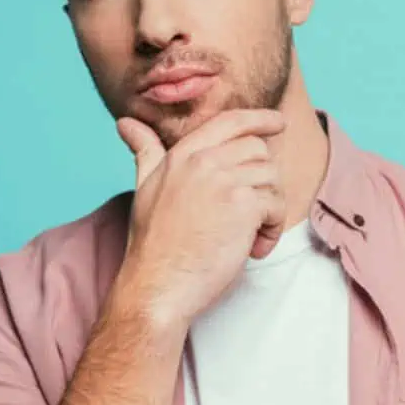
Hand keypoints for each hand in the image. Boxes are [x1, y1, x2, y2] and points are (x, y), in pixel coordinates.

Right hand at [111, 109, 288, 331]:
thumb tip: (125, 123)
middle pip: (258, 150)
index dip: (259, 119)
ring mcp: (225, 180)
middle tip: (251, 215)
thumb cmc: (153, 245)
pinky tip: (253, 249)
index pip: (230, 121)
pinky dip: (272, 230)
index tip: (279, 123)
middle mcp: (203, 160)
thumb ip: (145, 152)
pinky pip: (277, 205)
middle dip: (264, 181)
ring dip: (269, 210)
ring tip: (248, 237)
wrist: (157, 285)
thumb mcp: (145, 189)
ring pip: (272, 178)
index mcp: (182, 154)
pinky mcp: (244, 205)